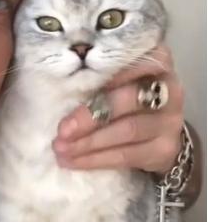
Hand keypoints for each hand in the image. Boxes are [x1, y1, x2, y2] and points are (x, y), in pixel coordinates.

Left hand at [52, 45, 183, 174]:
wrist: (157, 132)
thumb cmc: (123, 96)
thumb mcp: (113, 79)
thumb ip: (94, 75)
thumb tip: (52, 81)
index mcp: (154, 60)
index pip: (131, 61)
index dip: (105, 73)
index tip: (74, 82)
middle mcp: (168, 87)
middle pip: (128, 99)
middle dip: (90, 116)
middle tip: (62, 130)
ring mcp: (170, 120)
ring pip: (127, 130)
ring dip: (89, 142)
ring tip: (61, 148)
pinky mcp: (164, 149)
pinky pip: (127, 155)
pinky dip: (96, 159)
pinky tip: (73, 161)